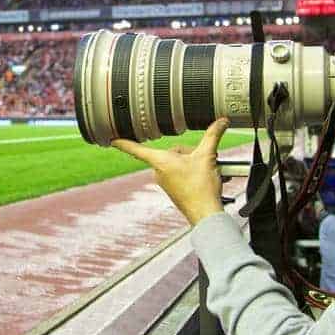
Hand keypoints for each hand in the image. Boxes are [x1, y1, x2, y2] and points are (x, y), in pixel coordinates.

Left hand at [111, 118, 228, 225]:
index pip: (137, 149)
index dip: (124, 143)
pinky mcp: (173, 190)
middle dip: (190, 154)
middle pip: (173, 153)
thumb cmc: (201, 187)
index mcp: (161, 161)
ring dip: (194, 164)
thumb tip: (222, 121)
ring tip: (204, 173)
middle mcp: (159, 172)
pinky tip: (205, 179)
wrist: (205, 213)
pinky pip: (182, 174)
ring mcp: (166, 182)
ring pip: (180, 163)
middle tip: (202, 163)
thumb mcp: (208, 155)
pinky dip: (195, 173)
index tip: (111, 140)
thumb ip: (214, 134)